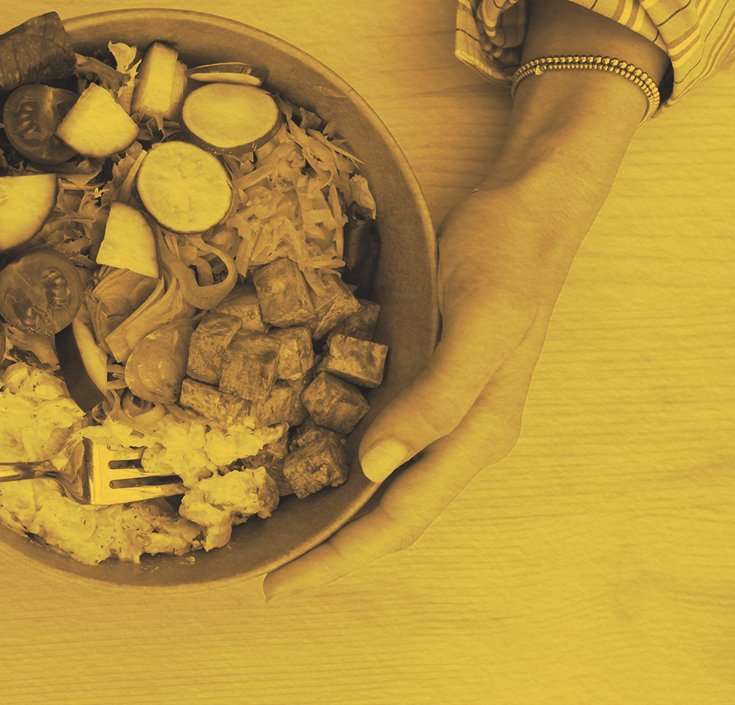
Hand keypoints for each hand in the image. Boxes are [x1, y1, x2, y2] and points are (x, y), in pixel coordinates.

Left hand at [264, 183, 561, 598]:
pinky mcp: (427, 385)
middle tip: (271, 575)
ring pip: (386, 487)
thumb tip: (374, 467)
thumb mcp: (478, 328)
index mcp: (476, 435)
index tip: (281, 584)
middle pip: (390, 515)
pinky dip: (343, 466)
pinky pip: (382, 443)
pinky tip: (308, 462)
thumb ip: (435, 400)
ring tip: (282, 533)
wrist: (527, 213)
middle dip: (332, 552)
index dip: (339, 557)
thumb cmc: (505, 262)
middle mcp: (459, 436)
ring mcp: (444, 413)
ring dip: (338, 517)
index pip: (398, 518)